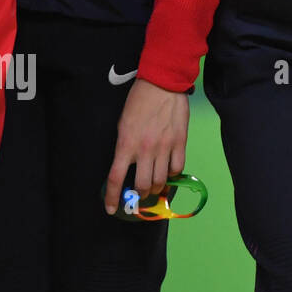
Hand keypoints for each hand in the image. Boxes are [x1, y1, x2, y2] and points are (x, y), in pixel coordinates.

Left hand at [103, 79, 189, 213]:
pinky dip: (173, 174)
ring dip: (156, 187)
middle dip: (139, 194)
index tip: (111, 208)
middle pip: (142, 185)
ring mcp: (165, 146)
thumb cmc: (139, 101)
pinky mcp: (180, 141)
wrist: (162, 83)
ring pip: (160, 180)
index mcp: (126, 144)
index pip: (115, 179)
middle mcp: (145, 149)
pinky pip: (178, 167)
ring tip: (154, 185)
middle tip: (139, 194)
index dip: (112, 198)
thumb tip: (127, 166)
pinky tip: (169, 170)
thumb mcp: (123, 125)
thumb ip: (125, 147)